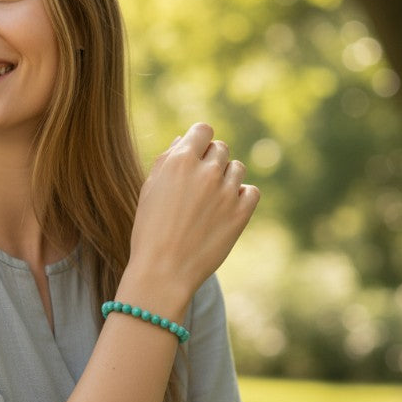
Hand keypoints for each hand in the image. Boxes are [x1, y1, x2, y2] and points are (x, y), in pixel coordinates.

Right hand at [127, 123, 258, 310]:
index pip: (203, 130)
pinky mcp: (240, 214)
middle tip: (198, 186)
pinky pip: (251, 191)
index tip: (195, 155)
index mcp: (180, 161)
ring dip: (226, 178)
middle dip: (211, 161)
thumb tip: (183, 140)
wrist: (162, 272)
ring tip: (210, 201)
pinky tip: (226, 209)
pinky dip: (242, 197)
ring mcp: (225, 192)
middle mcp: (205, 172)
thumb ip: (167, 160)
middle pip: (221, 148)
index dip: (199, 141)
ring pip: (237, 168)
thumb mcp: (149, 190)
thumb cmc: (149, 231)